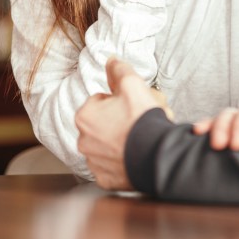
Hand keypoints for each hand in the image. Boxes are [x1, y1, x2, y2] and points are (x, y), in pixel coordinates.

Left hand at [76, 58, 166, 189]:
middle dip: (116, 122)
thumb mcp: (132, 84)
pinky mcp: (105, 179)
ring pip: (105, 146)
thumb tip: (111, 59)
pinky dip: (120, 162)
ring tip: (137, 139)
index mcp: (84, 116)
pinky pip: (111, 167)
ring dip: (117, 142)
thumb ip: (119, 69)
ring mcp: (94, 162)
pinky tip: (134, 156)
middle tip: (137, 122)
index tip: (132, 107)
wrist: (155, 155)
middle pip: (102, 124)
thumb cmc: (141, 120)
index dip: (119, 102)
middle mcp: (83, 141)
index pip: (100, 101)